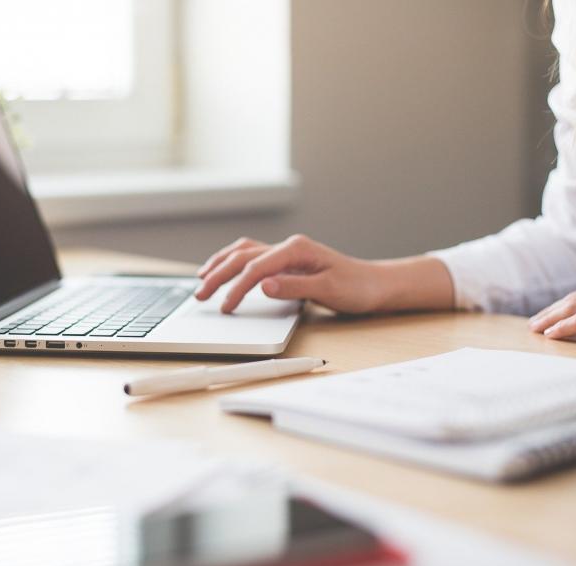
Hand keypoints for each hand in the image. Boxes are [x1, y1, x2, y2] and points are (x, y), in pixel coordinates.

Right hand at [194, 235, 382, 313]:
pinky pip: (253, 257)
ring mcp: (287, 252)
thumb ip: (294, 287)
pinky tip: (225, 270)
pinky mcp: (287, 262)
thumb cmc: (356, 287)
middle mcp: (289, 247)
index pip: (256, 268)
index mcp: (296, 249)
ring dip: (221, 264)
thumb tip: (262, 285)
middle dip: (218, 275)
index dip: (236, 288)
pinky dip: (234, 262)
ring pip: (244, 252)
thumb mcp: (328, 290)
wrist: (375, 285)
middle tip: (200, 295)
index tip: (225, 308)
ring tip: (202, 278)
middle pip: (243, 257)